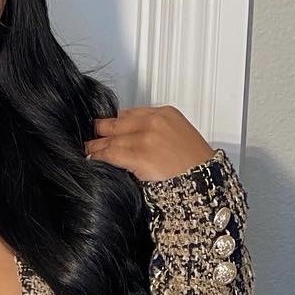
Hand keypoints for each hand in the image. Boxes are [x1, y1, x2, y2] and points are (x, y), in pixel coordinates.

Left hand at [84, 105, 216, 181]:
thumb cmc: (195, 165)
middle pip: (118, 123)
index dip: (117, 121)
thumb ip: (157, 130)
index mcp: (166, 113)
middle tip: (93, 134)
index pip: (132, 112)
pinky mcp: (138, 155)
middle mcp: (154, 122)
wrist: (204, 181)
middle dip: (103, 130)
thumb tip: (133, 134)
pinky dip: (98, 156)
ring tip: (89, 148)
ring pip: (111, 139)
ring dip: (96, 145)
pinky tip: (92, 158)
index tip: (108, 126)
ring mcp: (145, 138)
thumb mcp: (180, 136)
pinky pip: (110, 154)